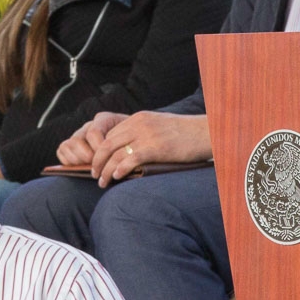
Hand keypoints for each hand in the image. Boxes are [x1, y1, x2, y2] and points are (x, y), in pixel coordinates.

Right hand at [56, 112, 128, 166]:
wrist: (131, 143)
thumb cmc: (135, 143)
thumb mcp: (135, 139)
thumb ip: (129, 144)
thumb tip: (123, 160)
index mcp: (104, 119)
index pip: (94, 132)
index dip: (99, 148)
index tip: (109, 159)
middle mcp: (89, 125)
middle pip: (78, 139)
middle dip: (86, 156)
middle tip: (97, 168)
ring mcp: (79, 135)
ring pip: (68, 144)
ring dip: (77, 159)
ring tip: (89, 168)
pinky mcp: (71, 145)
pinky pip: (62, 150)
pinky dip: (68, 160)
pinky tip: (80, 167)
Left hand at [88, 111, 212, 187]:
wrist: (206, 132)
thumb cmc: (185, 134)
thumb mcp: (160, 127)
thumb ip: (144, 134)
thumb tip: (130, 151)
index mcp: (139, 118)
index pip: (110, 134)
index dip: (100, 150)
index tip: (97, 162)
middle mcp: (139, 124)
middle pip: (107, 143)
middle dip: (97, 161)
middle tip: (94, 174)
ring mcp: (146, 135)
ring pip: (115, 153)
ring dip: (105, 170)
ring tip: (102, 182)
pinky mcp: (155, 148)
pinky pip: (130, 159)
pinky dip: (120, 170)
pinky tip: (116, 178)